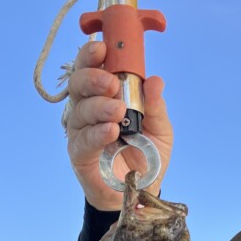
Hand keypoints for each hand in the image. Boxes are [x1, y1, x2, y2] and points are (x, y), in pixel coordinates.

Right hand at [65, 41, 172, 210]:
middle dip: (93, 78)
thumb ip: (155, 107)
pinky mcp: (80, 155)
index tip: (103, 49)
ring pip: (79, 111)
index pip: (92, 69)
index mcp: (106, 96)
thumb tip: (155, 81)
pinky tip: (110, 131)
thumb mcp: (160, 131)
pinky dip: (96, 133)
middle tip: (111, 83)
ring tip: (118, 111)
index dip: (92, 55)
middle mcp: (89, 110)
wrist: (143, 192)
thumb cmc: (147, 157)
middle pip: (79, 84)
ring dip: (98, 106)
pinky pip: (83, 140)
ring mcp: (82, 132)